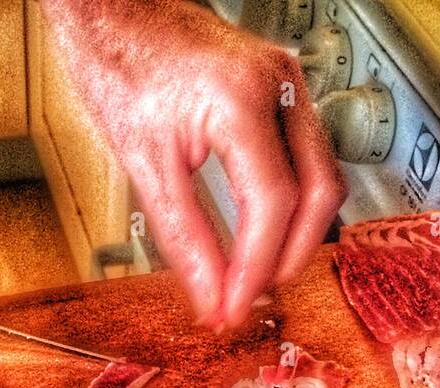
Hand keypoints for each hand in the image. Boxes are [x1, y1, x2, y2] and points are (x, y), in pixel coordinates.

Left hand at [41, 0, 344, 329]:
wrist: (117, 13)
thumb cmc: (122, 65)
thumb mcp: (145, 164)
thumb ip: (184, 239)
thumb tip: (210, 297)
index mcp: (240, 100)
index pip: (272, 204)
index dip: (257, 267)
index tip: (235, 307)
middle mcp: (278, 86)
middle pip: (319, 193)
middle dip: (290, 256)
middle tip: (250, 298)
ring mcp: (288, 83)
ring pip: (322, 177)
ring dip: (296, 234)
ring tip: (254, 274)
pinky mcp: (284, 90)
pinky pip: (307, 158)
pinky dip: (291, 204)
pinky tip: (260, 234)